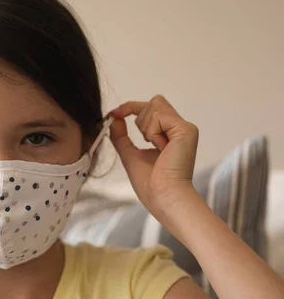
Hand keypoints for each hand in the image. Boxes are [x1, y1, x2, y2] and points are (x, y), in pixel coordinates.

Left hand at [109, 95, 198, 212]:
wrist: (163, 197)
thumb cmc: (150, 184)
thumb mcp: (129, 155)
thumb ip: (121, 136)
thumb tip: (114, 118)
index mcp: (168, 134)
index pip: (150, 108)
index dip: (129, 107)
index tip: (113, 114)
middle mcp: (179, 129)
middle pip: (153, 101)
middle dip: (138, 116)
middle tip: (144, 141)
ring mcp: (184, 128)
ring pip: (155, 105)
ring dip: (146, 127)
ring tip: (156, 148)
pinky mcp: (186, 130)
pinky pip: (159, 116)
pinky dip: (152, 132)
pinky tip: (161, 148)